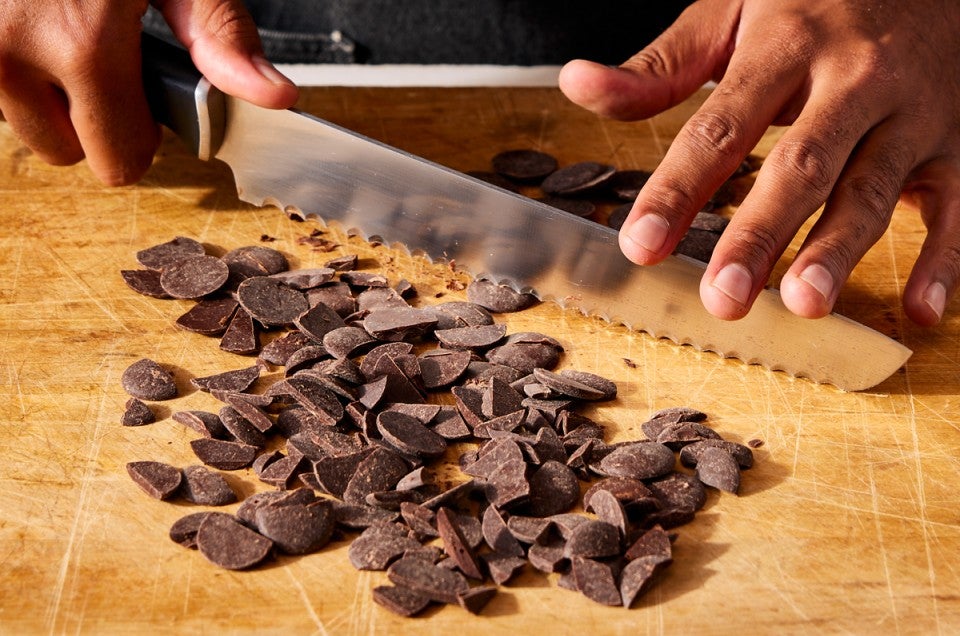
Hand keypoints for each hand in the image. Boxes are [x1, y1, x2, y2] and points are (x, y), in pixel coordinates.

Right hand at [0, 0, 297, 185]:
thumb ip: (220, 34)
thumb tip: (272, 95)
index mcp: (81, 48)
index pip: (118, 161)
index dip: (141, 137)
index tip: (147, 99)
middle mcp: (11, 54)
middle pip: (66, 151)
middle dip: (92, 120)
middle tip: (107, 59)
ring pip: (21, 120)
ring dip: (48, 92)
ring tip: (69, 31)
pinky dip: (18, 65)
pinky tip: (39, 22)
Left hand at [559, 0, 959, 326]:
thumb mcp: (731, 11)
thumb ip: (659, 65)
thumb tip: (578, 83)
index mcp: (786, 47)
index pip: (720, 128)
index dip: (677, 189)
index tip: (640, 244)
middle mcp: (852, 80)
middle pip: (801, 165)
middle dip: (760, 233)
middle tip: (722, 297)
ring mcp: (911, 111)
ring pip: (873, 188)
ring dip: (839, 250)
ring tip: (802, 304)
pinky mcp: (953, 141)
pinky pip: (955, 205)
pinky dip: (945, 260)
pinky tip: (920, 312)